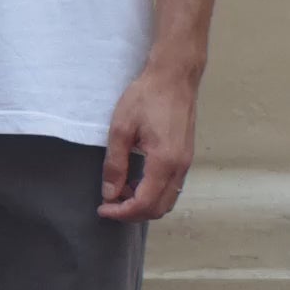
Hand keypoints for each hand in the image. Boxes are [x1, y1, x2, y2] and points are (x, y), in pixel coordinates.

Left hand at [97, 59, 198, 221]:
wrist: (174, 76)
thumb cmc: (146, 97)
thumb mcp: (121, 128)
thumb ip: (115, 164)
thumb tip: (109, 194)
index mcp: (164, 162)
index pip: (144, 204)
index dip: (122, 212)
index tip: (103, 209)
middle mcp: (180, 167)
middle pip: (159, 208)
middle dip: (133, 213)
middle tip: (110, 203)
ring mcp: (186, 163)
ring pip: (167, 200)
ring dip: (144, 203)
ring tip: (121, 191)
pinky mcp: (186, 157)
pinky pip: (172, 187)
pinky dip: (154, 193)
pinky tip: (136, 180)